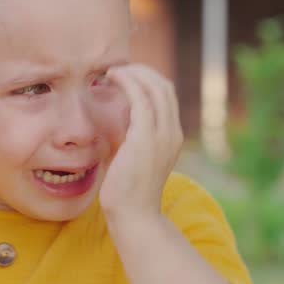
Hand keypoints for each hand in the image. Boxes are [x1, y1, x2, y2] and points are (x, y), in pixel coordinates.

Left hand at [99, 64, 182, 217]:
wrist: (134, 215)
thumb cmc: (127, 190)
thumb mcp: (134, 157)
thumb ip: (131, 137)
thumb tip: (117, 120)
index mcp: (171, 136)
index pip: (167, 95)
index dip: (148, 78)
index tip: (126, 75)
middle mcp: (172, 132)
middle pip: (164, 85)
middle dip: (142, 70)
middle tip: (118, 68)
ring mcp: (162, 135)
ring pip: (154, 87)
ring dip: (133, 72)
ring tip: (112, 71)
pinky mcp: (146, 138)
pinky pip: (140, 98)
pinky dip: (127, 82)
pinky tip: (111, 79)